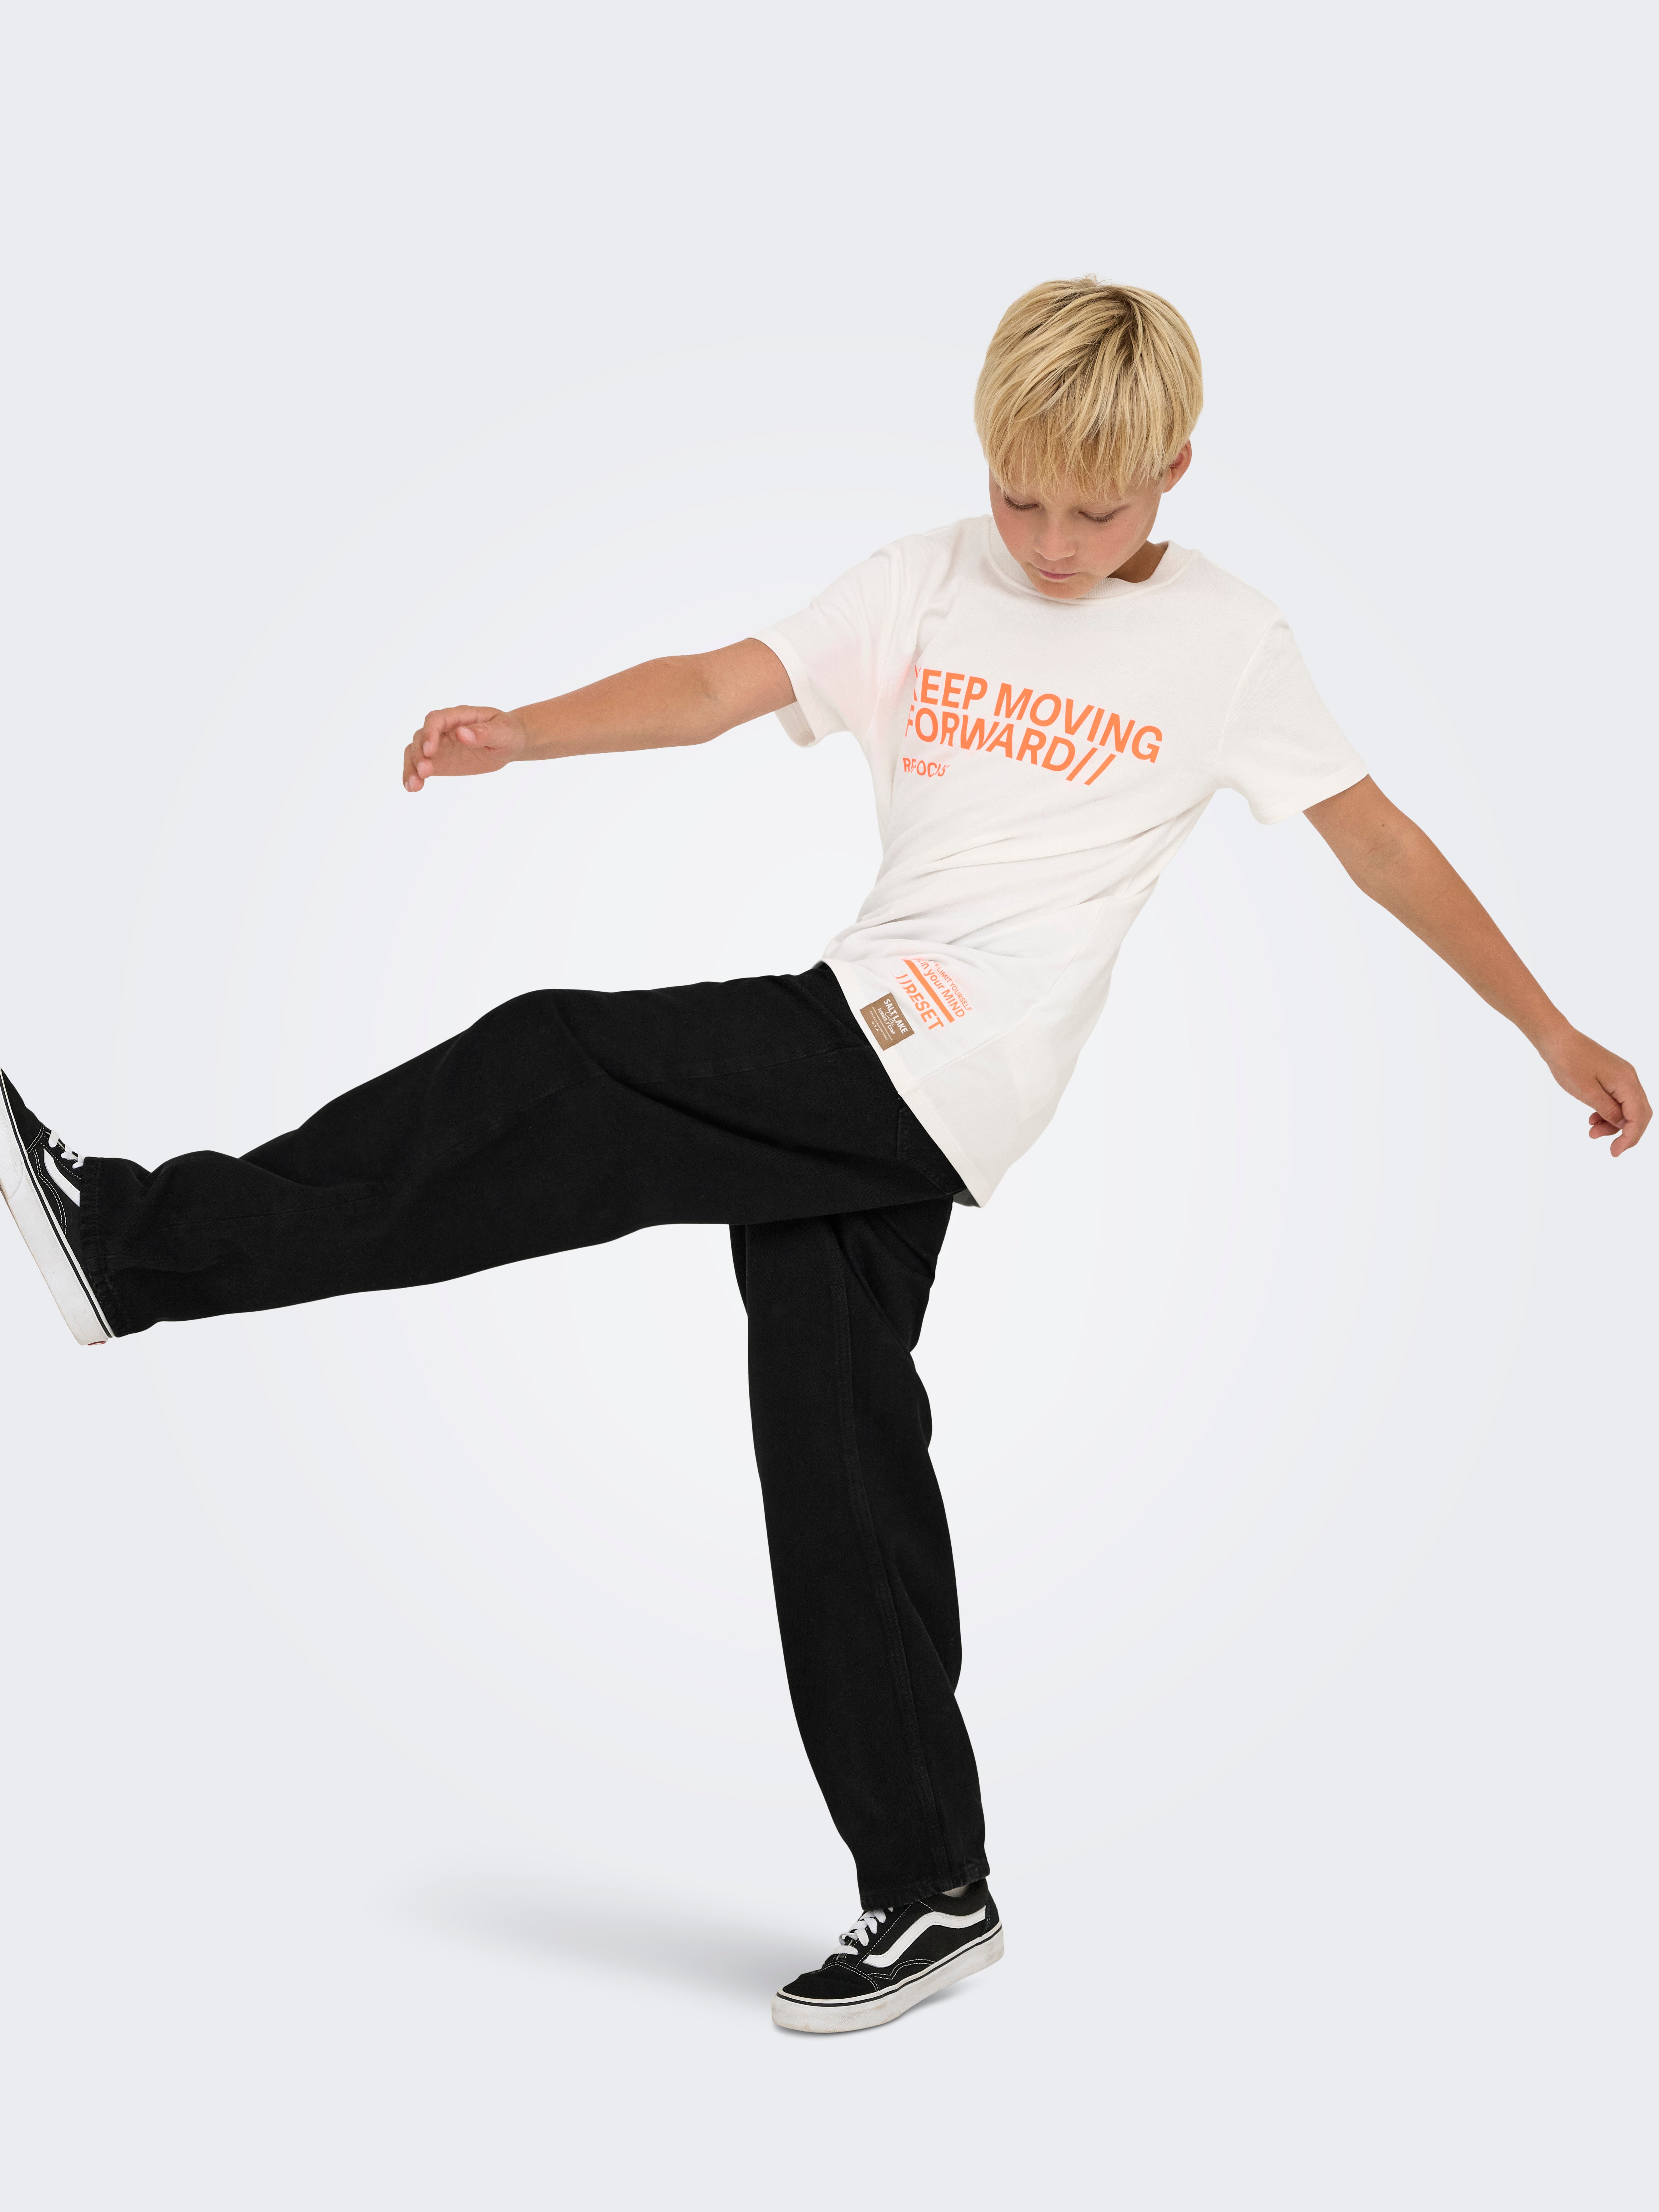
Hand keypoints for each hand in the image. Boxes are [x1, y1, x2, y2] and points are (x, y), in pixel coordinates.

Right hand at [402, 705, 529, 790]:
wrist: (510, 743)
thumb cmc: (508, 732)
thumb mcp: (503, 731)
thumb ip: (483, 732)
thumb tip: (461, 733)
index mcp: (459, 716)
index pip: (437, 720)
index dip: (430, 733)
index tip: (430, 750)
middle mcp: (444, 729)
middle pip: (421, 736)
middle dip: (420, 754)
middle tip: (424, 772)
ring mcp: (439, 745)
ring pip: (416, 752)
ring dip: (411, 767)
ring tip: (414, 786)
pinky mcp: (440, 761)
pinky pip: (421, 766)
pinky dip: (414, 775)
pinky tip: (412, 788)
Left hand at [1539, 1027, 1649, 1156]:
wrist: (1557, 1040)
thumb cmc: (1568, 1062)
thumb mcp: (1586, 1092)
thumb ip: (1608, 1110)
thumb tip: (1623, 1125)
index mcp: (1626, 1081)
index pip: (1639, 1116)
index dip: (1631, 1137)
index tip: (1615, 1152)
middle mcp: (1629, 1078)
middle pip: (1639, 1113)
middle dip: (1626, 1133)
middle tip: (1610, 1147)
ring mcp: (1622, 1076)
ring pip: (1628, 1108)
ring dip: (1613, 1123)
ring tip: (1592, 1131)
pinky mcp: (1613, 1076)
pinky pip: (1618, 1099)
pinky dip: (1608, 1112)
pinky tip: (1592, 1119)